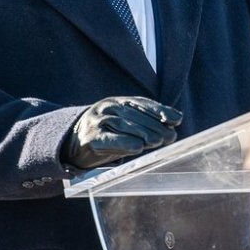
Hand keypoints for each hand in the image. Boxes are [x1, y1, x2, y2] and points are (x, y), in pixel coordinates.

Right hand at [62, 96, 183, 169]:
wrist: (73, 143)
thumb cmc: (107, 134)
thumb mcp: (126, 123)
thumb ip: (147, 121)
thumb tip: (175, 121)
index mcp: (118, 102)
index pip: (142, 103)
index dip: (160, 110)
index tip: (177, 119)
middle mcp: (107, 107)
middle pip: (135, 115)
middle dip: (155, 126)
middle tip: (171, 136)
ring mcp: (96, 121)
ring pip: (123, 125)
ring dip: (144, 133)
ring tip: (159, 142)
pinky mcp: (89, 138)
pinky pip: (108, 139)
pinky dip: (124, 143)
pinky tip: (138, 148)